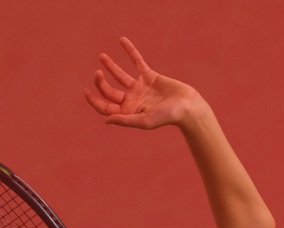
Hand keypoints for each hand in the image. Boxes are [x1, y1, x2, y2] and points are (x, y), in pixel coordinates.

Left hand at [84, 37, 203, 129]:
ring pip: (120, 75)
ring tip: (101, 57)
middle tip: (98, 73)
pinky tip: (122, 40)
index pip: (106, 107)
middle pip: (110, 91)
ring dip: (110, 66)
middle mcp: (133, 100)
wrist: (188, 107)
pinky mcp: (150, 77)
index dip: (94, 101)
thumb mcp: (145, 121)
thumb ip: (126, 120)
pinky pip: (137, 62)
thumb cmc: (168, 117)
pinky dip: (130, 51)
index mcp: (129, 111)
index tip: (85, 91)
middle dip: (100, 83)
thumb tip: (107, 119)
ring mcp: (141, 88)